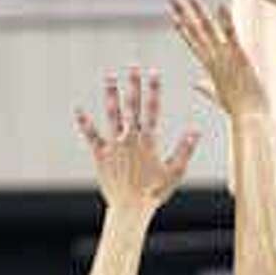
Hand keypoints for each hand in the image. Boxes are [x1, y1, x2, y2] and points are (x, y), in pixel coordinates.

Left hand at [76, 69, 199, 214]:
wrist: (130, 208)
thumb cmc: (155, 193)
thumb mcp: (175, 172)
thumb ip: (185, 149)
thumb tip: (196, 130)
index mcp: (149, 141)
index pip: (152, 109)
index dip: (154, 90)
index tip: (154, 73)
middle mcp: (130, 139)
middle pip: (132, 106)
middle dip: (133, 84)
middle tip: (132, 66)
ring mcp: (114, 145)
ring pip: (112, 115)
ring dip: (111, 95)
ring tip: (110, 77)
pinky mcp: (101, 155)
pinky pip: (92, 136)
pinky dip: (85, 123)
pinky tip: (79, 110)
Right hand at [170, 0, 268, 117]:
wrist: (250, 117)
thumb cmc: (238, 109)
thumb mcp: (218, 96)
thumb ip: (206, 88)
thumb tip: (196, 84)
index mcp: (210, 67)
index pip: (192, 43)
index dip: (182, 27)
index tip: (172, 14)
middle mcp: (214, 60)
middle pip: (195, 31)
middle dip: (183, 13)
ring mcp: (225, 57)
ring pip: (208, 28)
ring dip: (197, 10)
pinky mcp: (239, 57)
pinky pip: (231, 35)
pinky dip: (225, 20)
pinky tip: (220, 5)